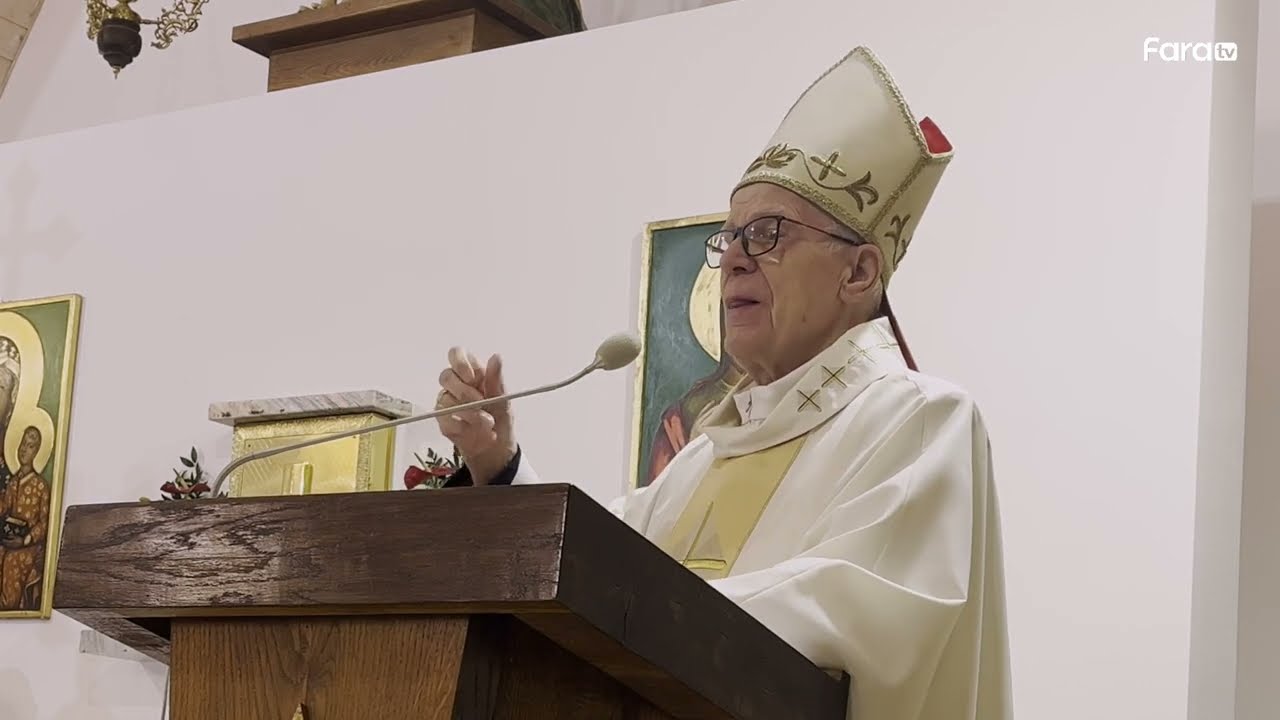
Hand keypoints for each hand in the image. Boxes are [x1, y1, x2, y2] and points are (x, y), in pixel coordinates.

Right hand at [435, 347, 516, 483]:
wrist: (495, 446)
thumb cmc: (499, 417)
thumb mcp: (503, 398)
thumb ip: (496, 378)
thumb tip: (496, 357)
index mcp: (472, 372)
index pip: (456, 354)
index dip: (460, 363)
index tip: (472, 378)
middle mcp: (456, 384)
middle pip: (446, 376)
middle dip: (464, 391)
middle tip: (481, 403)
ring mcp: (447, 400)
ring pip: (446, 398)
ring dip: (469, 412)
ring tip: (488, 422)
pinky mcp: (442, 419)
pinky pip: (444, 417)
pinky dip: (462, 424)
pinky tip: (473, 429)